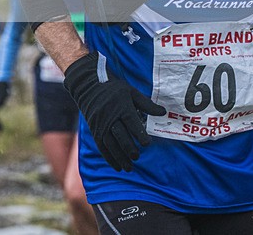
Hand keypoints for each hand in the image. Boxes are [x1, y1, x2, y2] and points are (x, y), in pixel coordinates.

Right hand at [63, 53, 165, 171]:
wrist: (89, 86)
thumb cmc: (114, 89)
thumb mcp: (131, 92)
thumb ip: (147, 104)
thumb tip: (163, 112)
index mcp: (121, 106)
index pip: (131, 121)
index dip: (139, 133)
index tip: (147, 144)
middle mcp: (110, 116)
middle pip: (120, 135)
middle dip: (128, 148)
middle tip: (137, 156)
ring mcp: (100, 124)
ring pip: (110, 144)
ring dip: (119, 157)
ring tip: (129, 167)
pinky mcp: (94, 130)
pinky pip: (101, 146)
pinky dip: (109, 158)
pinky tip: (117, 166)